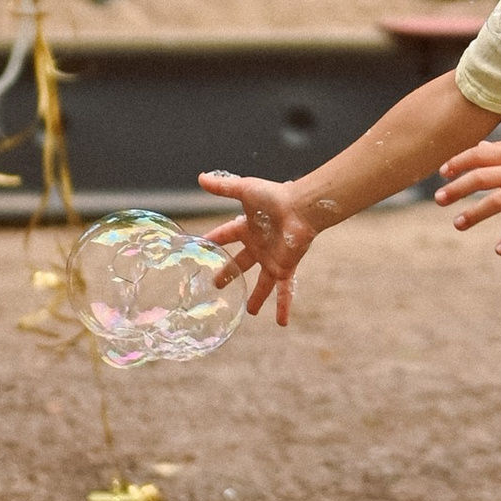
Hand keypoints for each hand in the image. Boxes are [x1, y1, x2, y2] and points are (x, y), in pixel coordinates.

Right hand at [198, 170, 329, 323]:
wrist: (301, 207)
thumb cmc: (274, 196)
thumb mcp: (244, 190)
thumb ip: (222, 187)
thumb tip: (200, 177)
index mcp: (246, 228)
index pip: (224, 235)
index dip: (212, 240)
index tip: (199, 247)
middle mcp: (258, 246)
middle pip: (239, 264)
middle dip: (228, 275)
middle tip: (215, 285)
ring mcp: (271, 259)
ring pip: (261, 284)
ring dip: (257, 298)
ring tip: (251, 312)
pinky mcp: (284, 268)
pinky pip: (283, 291)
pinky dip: (283, 306)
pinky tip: (282, 323)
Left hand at [432, 138, 500, 258]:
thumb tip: (480, 148)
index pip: (478, 155)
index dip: (458, 163)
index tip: (442, 173)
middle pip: (480, 177)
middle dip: (457, 189)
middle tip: (438, 200)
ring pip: (495, 201)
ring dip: (474, 213)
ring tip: (457, 224)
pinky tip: (499, 250)